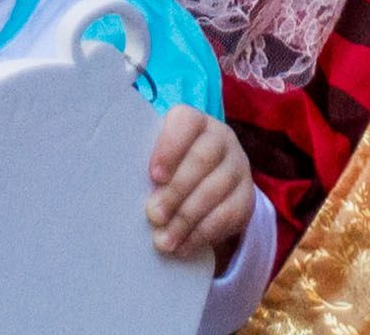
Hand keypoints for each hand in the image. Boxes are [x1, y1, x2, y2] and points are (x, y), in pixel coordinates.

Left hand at [146, 106, 255, 269]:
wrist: (209, 183)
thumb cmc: (171, 169)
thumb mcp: (159, 161)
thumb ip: (149, 170)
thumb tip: (123, 191)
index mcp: (195, 122)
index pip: (186, 122)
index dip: (170, 148)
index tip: (154, 176)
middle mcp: (222, 138)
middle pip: (202, 160)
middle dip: (176, 191)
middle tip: (153, 215)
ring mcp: (238, 167)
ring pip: (216, 189)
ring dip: (186, 219)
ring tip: (164, 240)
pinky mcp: (246, 197)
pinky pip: (228, 215)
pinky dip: (202, 234)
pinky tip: (183, 246)